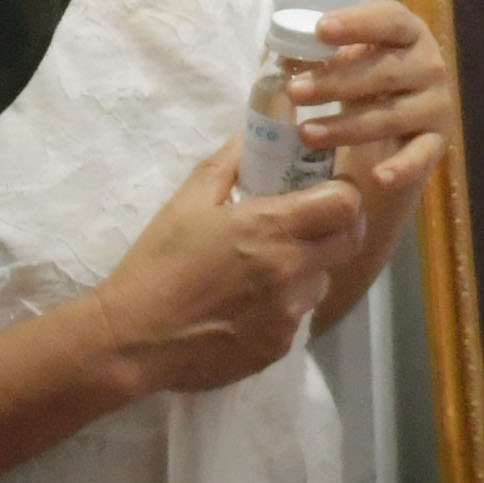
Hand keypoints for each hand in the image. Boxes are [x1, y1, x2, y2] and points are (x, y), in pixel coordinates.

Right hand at [88, 138, 371, 397]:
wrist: (133, 339)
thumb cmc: (158, 263)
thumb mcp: (187, 201)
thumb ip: (229, 163)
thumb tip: (253, 135)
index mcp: (271, 228)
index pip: (346, 203)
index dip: (344, 192)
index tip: (327, 190)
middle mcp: (291, 270)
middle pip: (350, 241)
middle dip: (340, 226)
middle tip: (312, 223)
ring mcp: (289, 313)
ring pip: (324, 280)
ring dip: (310, 268)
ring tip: (270, 268)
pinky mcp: (279, 347)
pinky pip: (299, 315)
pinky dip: (285, 305)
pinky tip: (249, 304)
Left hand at [283, 0, 461, 178]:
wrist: (395, 132)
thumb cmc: (364, 85)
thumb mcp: (347, 64)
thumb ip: (321, 57)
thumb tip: (282, 57)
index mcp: (408, 33)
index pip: (389, 20)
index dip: (357, 23)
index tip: (321, 30)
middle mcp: (430, 65)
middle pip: (386, 70)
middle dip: (336, 81)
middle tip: (294, 92)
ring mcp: (437, 105)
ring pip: (392, 115)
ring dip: (346, 126)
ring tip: (305, 134)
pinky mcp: (437, 143)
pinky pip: (421, 155)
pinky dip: (402, 167)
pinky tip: (379, 177)